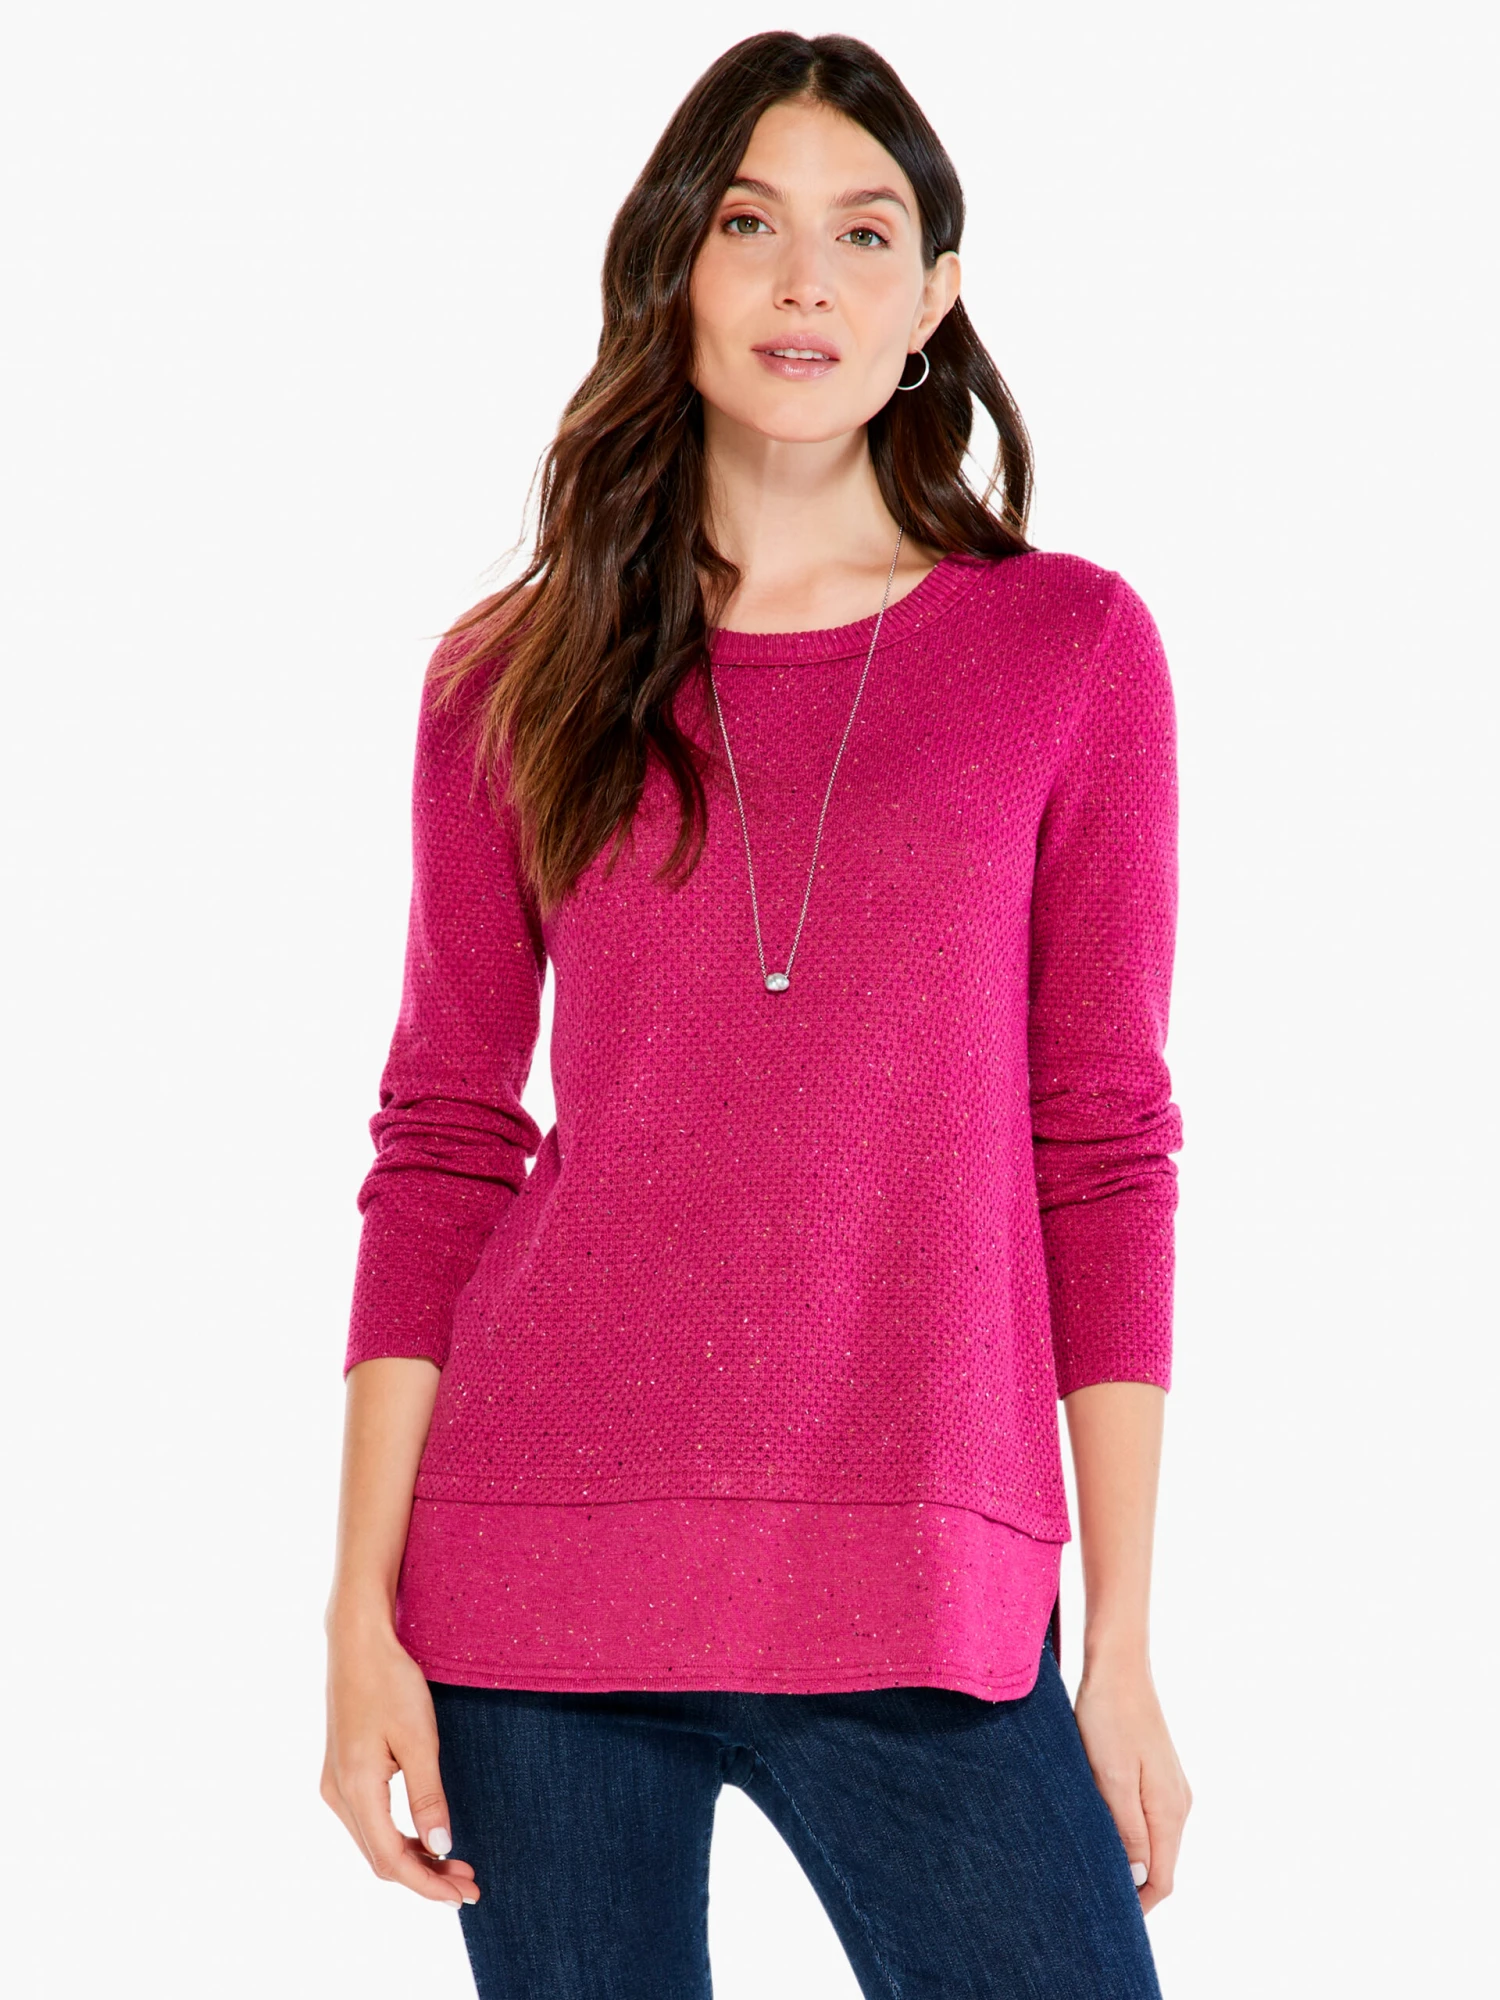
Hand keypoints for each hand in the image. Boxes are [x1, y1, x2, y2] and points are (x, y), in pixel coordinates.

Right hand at [320, 1608, 479, 1907]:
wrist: (358, 1642)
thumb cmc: (391, 1682)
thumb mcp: (419, 1739)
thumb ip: (428, 1796)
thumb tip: (442, 1847)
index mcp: (355, 1789)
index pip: (392, 1859)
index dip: (428, 1884)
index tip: (463, 1895)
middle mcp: (338, 1795)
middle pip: (381, 1858)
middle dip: (425, 1876)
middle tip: (469, 1885)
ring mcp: (335, 1784)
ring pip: (374, 1843)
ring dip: (413, 1858)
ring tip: (455, 1866)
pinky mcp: (341, 1773)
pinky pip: (370, 1822)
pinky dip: (398, 1837)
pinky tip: (427, 1837)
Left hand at [1072, 1657, 1190, 1912]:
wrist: (1117, 1665)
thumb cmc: (1109, 1717)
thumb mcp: (1111, 1777)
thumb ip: (1127, 1830)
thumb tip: (1138, 1879)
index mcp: (1169, 1810)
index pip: (1163, 1878)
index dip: (1138, 1904)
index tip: (1105, 1914)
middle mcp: (1178, 1803)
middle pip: (1160, 1864)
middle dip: (1131, 1884)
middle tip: (1090, 1892)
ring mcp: (1168, 1787)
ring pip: (1153, 1841)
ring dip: (1127, 1857)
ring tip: (1089, 1862)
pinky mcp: (1155, 1773)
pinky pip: (1146, 1818)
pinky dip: (1126, 1833)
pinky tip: (1100, 1827)